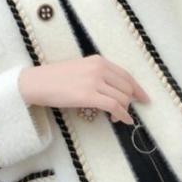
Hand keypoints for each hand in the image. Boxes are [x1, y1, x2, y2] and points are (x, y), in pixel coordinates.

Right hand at [18, 55, 150, 124]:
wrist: (37, 83)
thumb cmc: (56, 79)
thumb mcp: (81, 69)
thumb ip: (98, 75)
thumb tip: (114, 91)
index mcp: (98, 61)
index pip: (126, 75)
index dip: (137, 88)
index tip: (144, 98)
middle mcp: (99, 68)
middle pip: (126, 87)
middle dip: (129, 102)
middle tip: (125, 112)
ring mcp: (94, 81)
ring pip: (122, 98)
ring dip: (124, 110)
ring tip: (117, 118)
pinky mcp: (88, 95)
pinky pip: (114, 106)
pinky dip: (122, 115)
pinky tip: (122, 121)